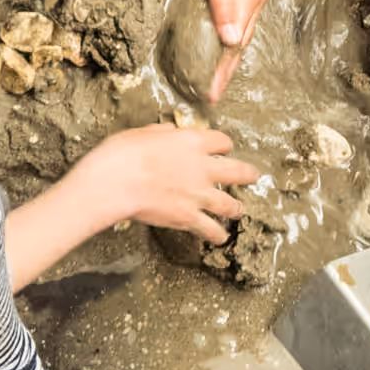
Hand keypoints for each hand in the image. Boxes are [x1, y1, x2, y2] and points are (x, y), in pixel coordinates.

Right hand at [75, 123, 259, 240]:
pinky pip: (210, 228)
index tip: (223, 148)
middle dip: (247, 173)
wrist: (115, 182)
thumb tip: (169, 131)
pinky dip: (217, 235)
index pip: (220, 141)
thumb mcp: (143, 132)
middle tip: (253, 175)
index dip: (223, 145)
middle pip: (236, 170)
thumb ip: (163, 133)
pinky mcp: (188, 217)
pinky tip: (220, 238)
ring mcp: (198, 194)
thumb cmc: (123, 154)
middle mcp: (202, 167)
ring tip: (241, 210)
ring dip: (237, 207)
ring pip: (229, 203)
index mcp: (192, 142)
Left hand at [172, 0, 265, 103]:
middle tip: (207, 94)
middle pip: (238, 41)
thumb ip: (223, 6)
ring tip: (206, 75)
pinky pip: (219, 18)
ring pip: (229, 30)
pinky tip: (202, 42)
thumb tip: (230, 43)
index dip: (225, 71)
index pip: (238, 44)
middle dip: (225, 69)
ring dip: (219, 53)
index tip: (212, 95)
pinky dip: (212, 35)